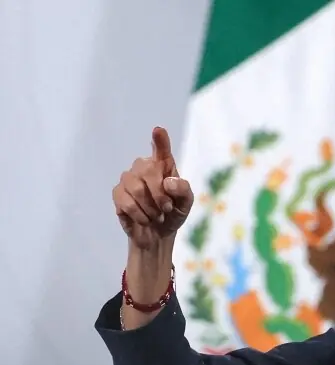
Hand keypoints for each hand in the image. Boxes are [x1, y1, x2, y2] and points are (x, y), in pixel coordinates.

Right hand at [112, 127, 193, 249]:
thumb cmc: (173, 213)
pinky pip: (126, 201)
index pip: (161, 150)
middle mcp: (144, 166)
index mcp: (164, 166)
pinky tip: (145, 219)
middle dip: (160, 195)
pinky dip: (140, 215)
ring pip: (137, 188)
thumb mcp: (186, 204)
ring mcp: (128, 178)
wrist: (158, 234)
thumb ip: (183, 190)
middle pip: (148, 170)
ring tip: (157, 216)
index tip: (158, 130)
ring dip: (151, 208)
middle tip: (166, 209)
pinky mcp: (117, 193)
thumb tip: (168, 181)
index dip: (160, 140)